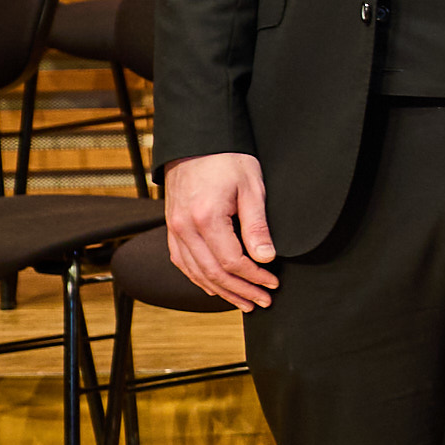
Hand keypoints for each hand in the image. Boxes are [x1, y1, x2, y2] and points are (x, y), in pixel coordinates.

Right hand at [163, 152, 277, 312]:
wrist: (197, 142)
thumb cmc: (227, 160)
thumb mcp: (252, 188)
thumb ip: (257, 226)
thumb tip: (266, 257)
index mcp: (206, 218)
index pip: (232, 262)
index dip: (254, 278)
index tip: (273, 284)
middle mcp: (184, 228)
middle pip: (212, 273)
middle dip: (240, 291)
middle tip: (262, 302)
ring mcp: (174, 229)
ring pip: (195, 272)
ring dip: (221, 290)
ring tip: (244, 302)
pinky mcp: (172, 227)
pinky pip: (182, 261)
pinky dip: (198, 278)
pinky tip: (214, 287)